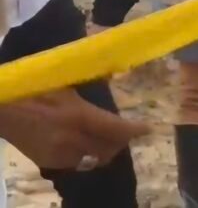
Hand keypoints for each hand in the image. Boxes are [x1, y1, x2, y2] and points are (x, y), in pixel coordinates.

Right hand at [0, 90, 148, 169]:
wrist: (4, 110)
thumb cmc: (37, 90)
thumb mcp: (67, 83)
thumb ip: (93, 81)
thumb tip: (117, 70)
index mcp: (79, 116)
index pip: (116, 128)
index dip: (135, 130)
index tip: (148, 129)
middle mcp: (72, 138)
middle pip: (110, 148)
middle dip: (122, 141)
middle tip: (128, 132)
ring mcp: (60, 154)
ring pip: (95, 159)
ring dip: (106, 150)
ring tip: (110, 139)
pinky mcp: (49, 163)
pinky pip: (78, 163)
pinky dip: (87, 155)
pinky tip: (87, 144)